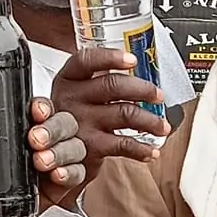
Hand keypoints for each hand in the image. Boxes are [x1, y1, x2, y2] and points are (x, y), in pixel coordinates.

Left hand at [0, 100, 84, 216]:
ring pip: (75, 146)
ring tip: (41, 162)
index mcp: (20, 123)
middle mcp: (44, 137)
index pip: (40, 107)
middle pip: (64, 122)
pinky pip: (78, 173)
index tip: (34, 110)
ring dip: (62, 151)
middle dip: (53, 129)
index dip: (42, 106)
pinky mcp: (62, 184)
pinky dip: (71, 172)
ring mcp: (56, 160)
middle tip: (34, 140)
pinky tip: (57, 176)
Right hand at [51, 47, 169, 186]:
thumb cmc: (72, 120)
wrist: (54, 159)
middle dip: (142, 89)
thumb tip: (138, 71)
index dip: (110, 58)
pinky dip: (142, 148)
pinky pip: (123, 144)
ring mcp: (79, 124)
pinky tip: (152, 150)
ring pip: (124, 113)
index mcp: (67, 79)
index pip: (86, 60)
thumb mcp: (75, 95)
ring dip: (150, 120)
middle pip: (112, 86)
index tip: (132, 59)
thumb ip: (97, 80)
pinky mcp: (89, 147)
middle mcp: (70, 98)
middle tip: (158, 95)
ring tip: (162, 126)